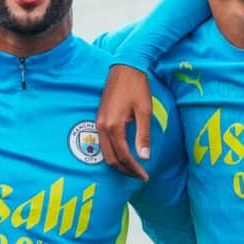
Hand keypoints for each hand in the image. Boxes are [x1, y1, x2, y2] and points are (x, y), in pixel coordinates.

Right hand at [96, 64, 158, 179]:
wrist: (124, 67)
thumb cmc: (136, 86)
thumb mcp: (144, 111)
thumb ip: (143, 135)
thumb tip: (144, 157)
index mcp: (113, 126)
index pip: (123, 156)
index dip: (134, 169)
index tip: (145, 176)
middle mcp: (102, 127)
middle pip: (111, 159)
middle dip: (125, 170)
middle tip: (139, 176)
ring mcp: (98, 123)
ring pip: (105, 153)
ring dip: (118, 163)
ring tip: (133, 168)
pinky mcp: (99, 119)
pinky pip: (103, 144)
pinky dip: (113, 153)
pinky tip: (124, 154)